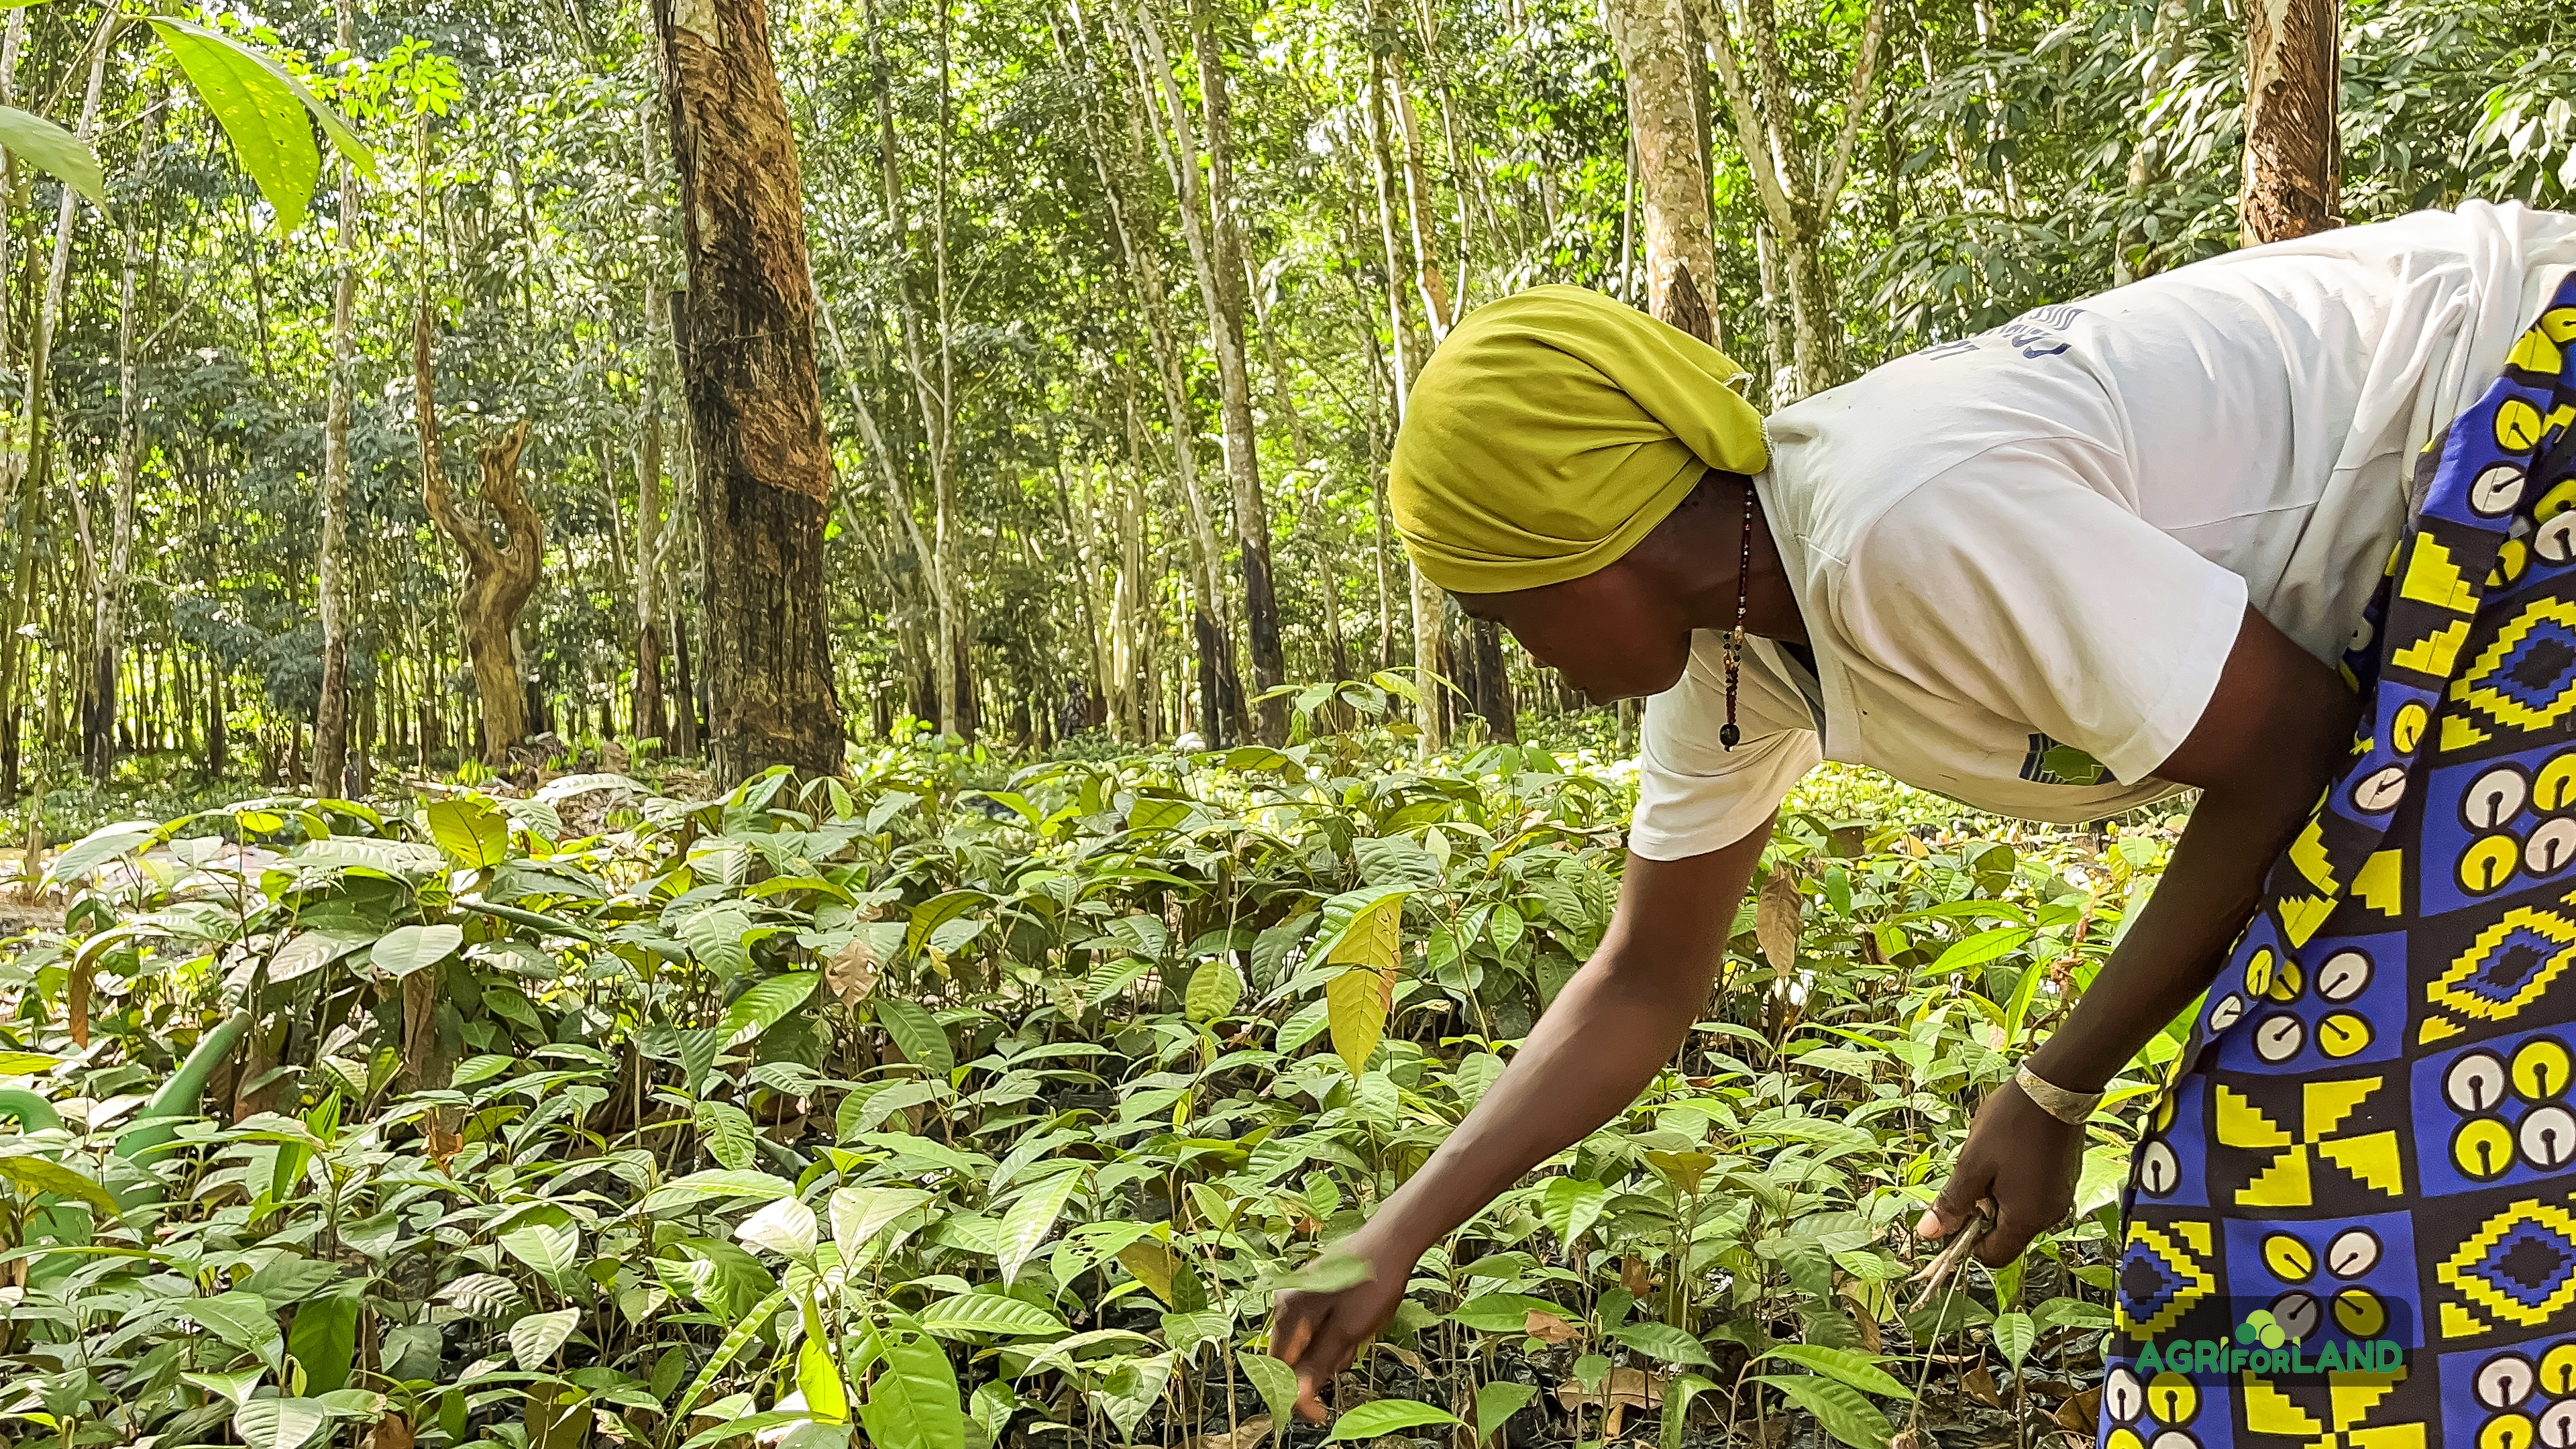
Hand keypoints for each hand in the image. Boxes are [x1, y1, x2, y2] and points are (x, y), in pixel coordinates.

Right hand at [1269, 1230, 1416, 1422]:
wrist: (1394, 1239)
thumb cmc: (1371, 1282)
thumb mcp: (1347, 1331)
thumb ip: (1318, 1364)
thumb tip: (1298, 1398)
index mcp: (1288, 1312)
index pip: (1280, 1369)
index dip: (1297, 1396)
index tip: (1320, 1414)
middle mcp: (1288, 1302)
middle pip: (1292, 1355)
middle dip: (1318, 1369)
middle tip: (1347, 1361)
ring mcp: (1303, 1294)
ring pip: (1309, 1342)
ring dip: (1331, 1352)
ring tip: (1357, 1338)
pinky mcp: (1319, 1290)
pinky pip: (1320, 1325)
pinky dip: (1337, 1335)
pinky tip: (1358, 1326)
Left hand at [1916, 1079, 2082, 1265]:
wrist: (2055, 1087)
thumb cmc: (2011, 1124)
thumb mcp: (1972, 1164)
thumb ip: (1952, 1202)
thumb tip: (1927, 1234)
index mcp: (2026, 1219)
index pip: (1993, 1256)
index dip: (1967, 1241)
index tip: (1954, 1211)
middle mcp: (2048, 1216)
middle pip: (2005, 1233)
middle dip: (1981, 1210)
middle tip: (1974, 1173)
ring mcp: (2059, 1197)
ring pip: (2017, 1210)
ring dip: (1996, 1192)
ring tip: (1991, 1156)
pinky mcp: (2064, 1180)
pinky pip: (2032, 1194)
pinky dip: (2014, 1181)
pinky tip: (2009, 1151)